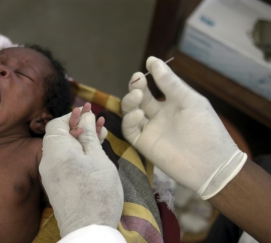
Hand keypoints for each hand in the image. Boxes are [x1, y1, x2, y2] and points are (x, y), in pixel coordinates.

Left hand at [39, 106, 122, 236]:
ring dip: (80, 140)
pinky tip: (93, 153)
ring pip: (64, 149)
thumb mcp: (97, 158)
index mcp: (55, 150)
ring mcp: (51, 175)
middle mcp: (47, 161)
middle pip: (60, 136)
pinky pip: (64, 162)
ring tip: (100, 134)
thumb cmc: (97, 192)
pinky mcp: (56, 186)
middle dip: (79, 126)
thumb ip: (89, 135)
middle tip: (98, 121)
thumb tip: (86, 117)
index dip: (72, 115)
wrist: (88, 230)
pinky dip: (77, 154)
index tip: (88, 112)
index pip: (56, 124)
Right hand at [121, 56, 246, 199]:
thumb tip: (152, 60)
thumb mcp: (189, 100)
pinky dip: (130, 120)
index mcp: (173, 104)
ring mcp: (151, 130)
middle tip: (137, 80)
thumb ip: (169, 82)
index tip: (146, 65)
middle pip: (140, 98)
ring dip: (130, 101)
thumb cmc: (205, 129)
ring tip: (137, 95)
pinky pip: (131, 129)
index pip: (155, 87)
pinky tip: (138, 114)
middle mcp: (159, 116)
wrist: (210, 164)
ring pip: (131, 112)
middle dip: (136, 87)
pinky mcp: (144, 144)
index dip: (149, 76)